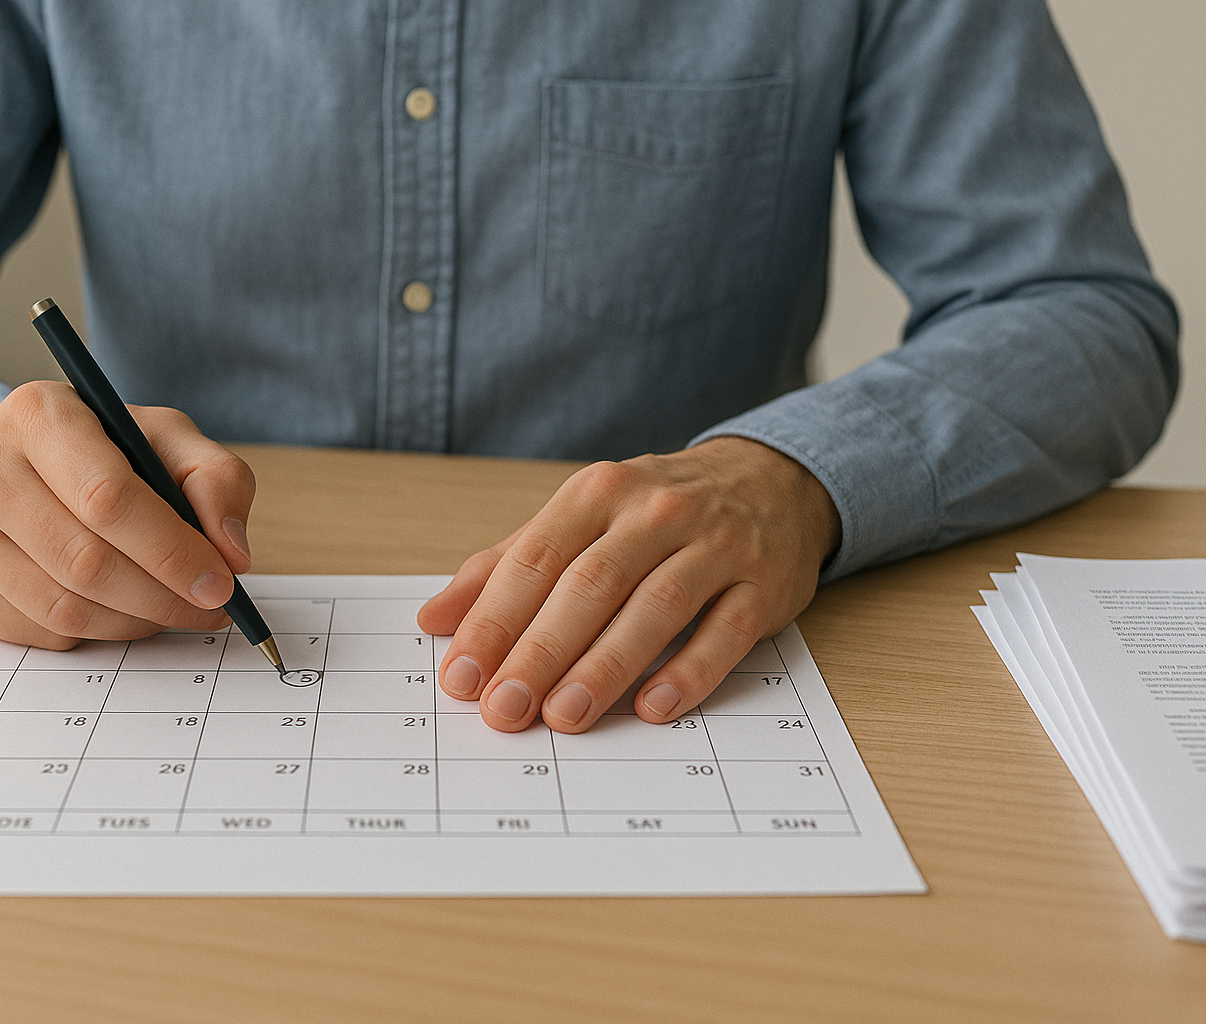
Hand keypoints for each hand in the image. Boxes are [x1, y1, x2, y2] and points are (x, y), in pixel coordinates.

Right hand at [0, 381, 254, 647]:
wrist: (17, 466)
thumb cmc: (105, 451)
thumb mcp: (166, 439)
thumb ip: (216, 480)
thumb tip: (233, 554)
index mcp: (37, 414)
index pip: (108, 498)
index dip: (173, 552)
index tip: (223, 584)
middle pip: (86, 562)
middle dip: (164, 597)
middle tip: (211, 609)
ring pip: (64, 608)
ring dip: (136, 622)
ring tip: (172, 608)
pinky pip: (39, 632)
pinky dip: (95, 633)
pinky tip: (119, 607)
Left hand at [417, 437, 840, 732]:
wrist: (770, 481)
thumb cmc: (655, 511)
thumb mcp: (580, 518)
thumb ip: (507, 566)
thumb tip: (434, 619)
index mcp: (598, 493)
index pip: (535, 560)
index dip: (494, 620)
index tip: (462, 677)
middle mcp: (655, 513)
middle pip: (589, 586)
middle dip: (541, 651)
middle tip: (505, 709)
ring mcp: (716, 546)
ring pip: (655, 608)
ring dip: (605, 666)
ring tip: (564, 716)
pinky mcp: (763, 586)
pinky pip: (724, 632)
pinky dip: (688, 672)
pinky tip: (652, 707)